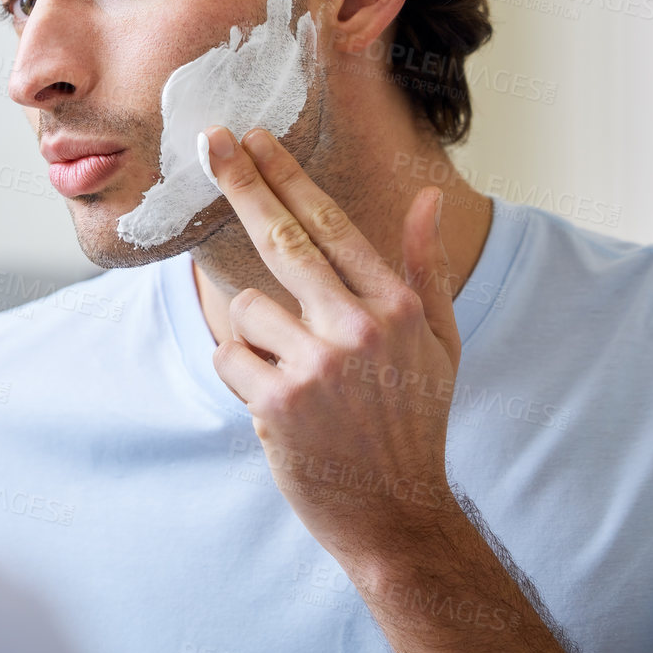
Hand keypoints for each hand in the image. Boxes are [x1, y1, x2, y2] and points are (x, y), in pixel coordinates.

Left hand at [201, 124, 461, 564]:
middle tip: (211, 143)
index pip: (331, 225)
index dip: (288, 177)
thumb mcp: (440, 344)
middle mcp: (358, 328)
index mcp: (397, 307)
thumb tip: (428, 199)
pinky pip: (229, 357)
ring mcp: (317, 365)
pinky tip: (277, 404)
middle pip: (282, 238)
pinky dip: (243, 374)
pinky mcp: (277, 403)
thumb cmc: (414, 422)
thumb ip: (425, 270)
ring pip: (246, 308)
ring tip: (294, 376)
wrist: (396, 513)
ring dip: (256, 335)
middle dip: (242, 183)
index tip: (257, 139)